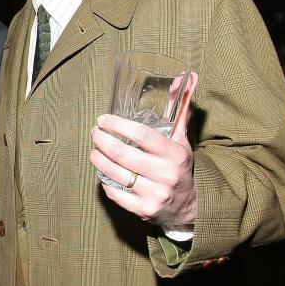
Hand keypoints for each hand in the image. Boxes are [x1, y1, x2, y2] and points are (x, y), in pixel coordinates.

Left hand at [89, 71, 198, 227]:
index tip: (103, 120)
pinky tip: (102, 171)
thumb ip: (180, 109)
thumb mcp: (182, 139)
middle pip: (123, 154)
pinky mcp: (144, 209)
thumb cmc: (180, 166)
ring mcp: (154, 193)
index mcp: (174, 153)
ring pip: (115, 173)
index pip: (142, 135)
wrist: (191, 206)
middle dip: (102, 141)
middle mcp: (165, 174)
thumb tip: (189, 76)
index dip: (118, 125)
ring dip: (98, 159)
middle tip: (94, 133)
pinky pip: (115, 193)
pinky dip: (105, 181)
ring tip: (93, 150)